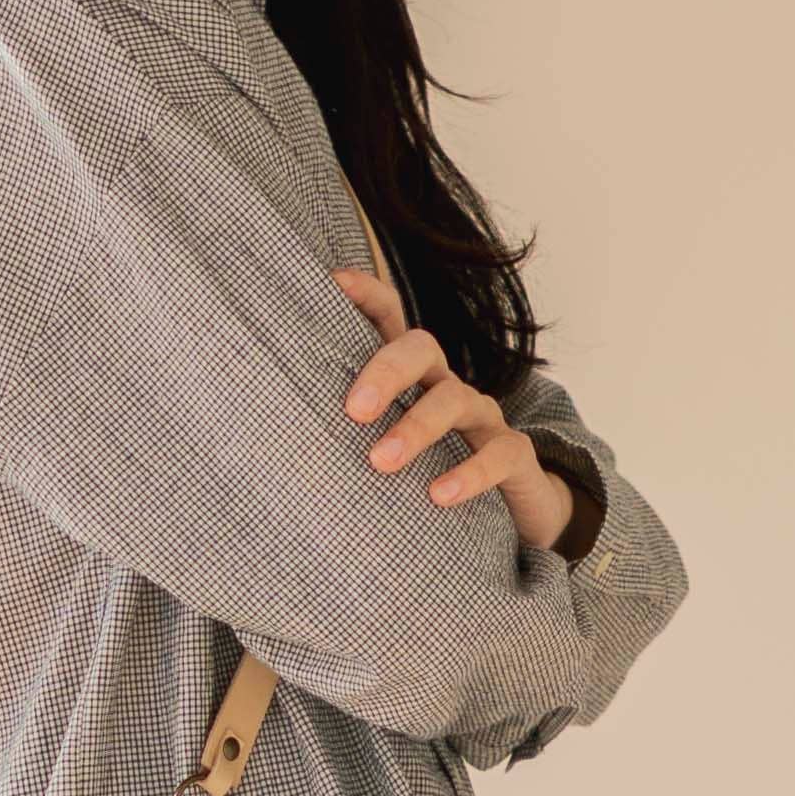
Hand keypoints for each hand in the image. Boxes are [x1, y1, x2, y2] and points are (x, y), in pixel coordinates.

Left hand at [337, 255, 573, 556]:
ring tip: (381, 462)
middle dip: (386, 372)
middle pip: (421, 349)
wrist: (512, 513)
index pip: (391, 322)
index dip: (368, 296)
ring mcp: (484, 418)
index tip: (334, 282)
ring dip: (416, 429)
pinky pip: (499, 454)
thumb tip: (280, 434)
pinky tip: (438, 495)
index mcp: (414, 380)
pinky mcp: (514, 456)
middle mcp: (448, 386)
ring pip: (454, 401)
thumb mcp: (388, 448)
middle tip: (354, 410)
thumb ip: (350, 435)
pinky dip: (469, 473)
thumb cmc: (429, 477)